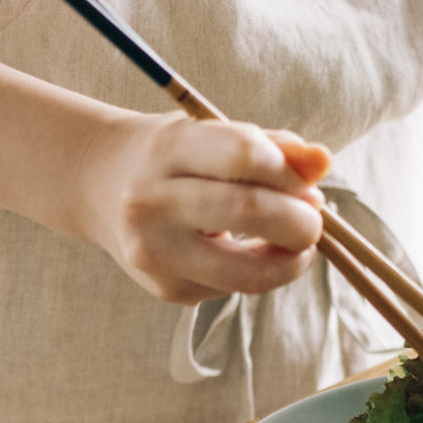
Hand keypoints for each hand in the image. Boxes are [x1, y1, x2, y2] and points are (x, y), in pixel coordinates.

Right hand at [75, 113, 332, 304]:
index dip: (289, 171)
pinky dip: (258, 270)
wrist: (98, 184)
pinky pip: (234, 287)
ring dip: (291, 260)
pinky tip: (248, 251)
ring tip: (298, 242)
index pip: (244, 154)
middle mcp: (152, 201)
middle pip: (249, 212)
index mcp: (167, 149)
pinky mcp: (167, 289)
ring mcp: (155, 252)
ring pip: (248, 272)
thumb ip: (274, 147)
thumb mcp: (214, 134)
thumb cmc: (173, 155)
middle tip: (316, 217)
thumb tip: (324, 162)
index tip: (306, 180)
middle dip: (302, 221)